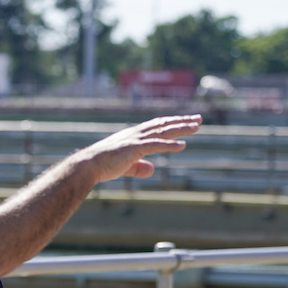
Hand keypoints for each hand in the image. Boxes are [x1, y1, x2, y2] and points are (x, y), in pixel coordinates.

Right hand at [85, 115, 201, 182]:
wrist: (89, 166)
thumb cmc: (103, 166)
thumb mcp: (126, 166)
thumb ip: (139, 167)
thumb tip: (152, 169)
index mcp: (134, 135)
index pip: (157, 126)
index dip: (172, 123)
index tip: (186, 121)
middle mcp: (136, 134)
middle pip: (163, 125)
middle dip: (182, 121)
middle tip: (198, 118)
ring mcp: (135, 140)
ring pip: (162, 132)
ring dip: (180, 129)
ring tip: (196, 127)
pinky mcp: (134, 149)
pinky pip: (155, 145)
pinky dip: (169, 145)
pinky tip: (182, 145)